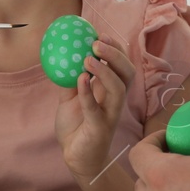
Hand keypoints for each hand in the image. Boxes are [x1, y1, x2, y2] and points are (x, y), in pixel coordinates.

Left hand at [56, 39, 133, 180]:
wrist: (76, 156)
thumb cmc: (76, 125)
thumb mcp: (70, 97)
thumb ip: (70, 79)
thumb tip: (63, 54)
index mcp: (110, 91)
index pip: (121, 65)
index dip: (115, 49)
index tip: (100, 34)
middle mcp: (115, 101)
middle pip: (127, 74)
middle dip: (116, 55)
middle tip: (97, 43)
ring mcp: (110, 115)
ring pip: (118, 90)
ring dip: (105, 72)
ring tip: (89, 59)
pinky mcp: (100, 129)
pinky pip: (95, 109)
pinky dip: (87, 93)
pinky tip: (80, 80)